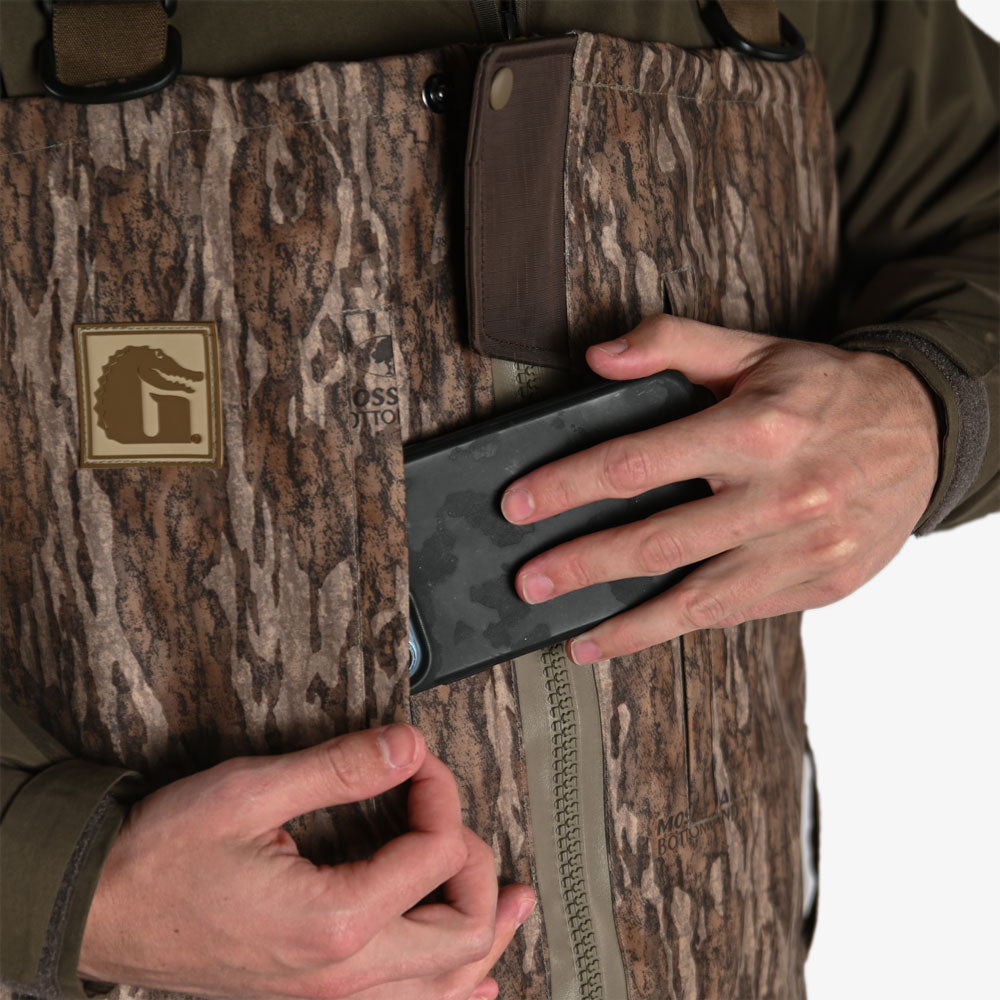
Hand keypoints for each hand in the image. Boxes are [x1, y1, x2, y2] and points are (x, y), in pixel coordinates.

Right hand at [79, 724, 534, 999]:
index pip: (436, 855)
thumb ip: (341, 768)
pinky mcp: (316, 998)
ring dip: (488, 934)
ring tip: (521, 901)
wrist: (101, 911)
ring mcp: (331, 999)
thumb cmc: (165, 854)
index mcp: (334, 923)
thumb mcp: (251, 791)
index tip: (416, 759)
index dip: (440, 793)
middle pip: (463, 932)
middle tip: (450, 812)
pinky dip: (452, 991)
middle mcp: (344, 977)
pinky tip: (475, 983)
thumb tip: (409, 745)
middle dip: (478, 863)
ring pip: (445, 986)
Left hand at [500, 315, 938, 661]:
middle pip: (657, 540)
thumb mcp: (756, 348)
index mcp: (757, 429)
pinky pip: (733, 615)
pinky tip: (633, 635)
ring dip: (624, 622)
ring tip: (570, 633)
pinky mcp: (818, 584)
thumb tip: (597, 357)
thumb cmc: (827, 391)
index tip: (519, 505)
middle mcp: (781, 495)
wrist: (925, 432)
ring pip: (695, 598)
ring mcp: (802, 549)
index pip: (637, 463)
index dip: (568, 486)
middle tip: (528, 580)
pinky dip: (676, 630)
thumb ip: (672, 345)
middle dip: (582, 564)